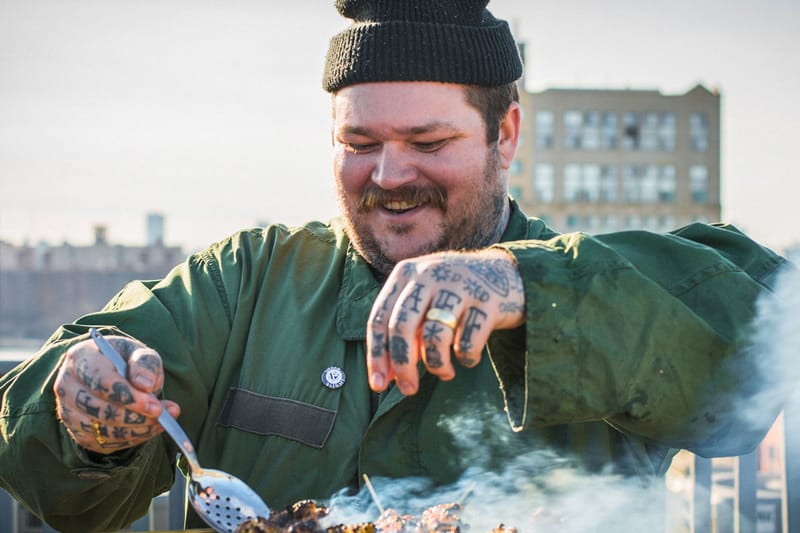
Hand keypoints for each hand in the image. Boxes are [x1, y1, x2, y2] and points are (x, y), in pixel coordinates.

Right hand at [53, 335, 180, 453]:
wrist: (109, 372)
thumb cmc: (124, 359)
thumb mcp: (138, 351)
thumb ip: (145, 363)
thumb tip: (145, 385)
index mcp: (79, 358)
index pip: (99, 381)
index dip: (128, 396)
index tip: (155, 406)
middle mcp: (66, 385)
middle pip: (99, 409)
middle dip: (135, 417)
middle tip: (162, 415)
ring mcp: (68, 411)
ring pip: (101, 430)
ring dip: (136, 430)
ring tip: (163, 421)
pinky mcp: (76, 431)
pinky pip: (103, 443)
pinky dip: (130, 439)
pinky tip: (149, 429)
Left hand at [367, 249, 524, 394]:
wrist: (508, 275)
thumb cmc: (455, 296)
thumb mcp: (425, 303)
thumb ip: (404, 334)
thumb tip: (383, 379)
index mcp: (405, 273)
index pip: (379, 318)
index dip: (376, 355)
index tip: (378, 385)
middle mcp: (429, 274)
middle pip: (402, 327)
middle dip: (402, 365)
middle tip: (409, 389)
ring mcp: (459, 285)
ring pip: (434, 337)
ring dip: (436, 366)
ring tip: (445, 373)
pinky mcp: (487, 299)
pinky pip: (467, 343)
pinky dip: (466, 359)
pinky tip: (469, 358)